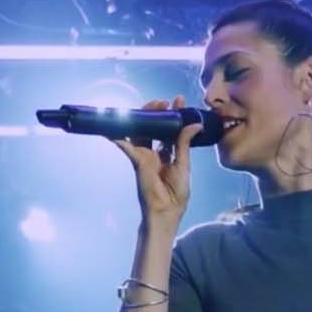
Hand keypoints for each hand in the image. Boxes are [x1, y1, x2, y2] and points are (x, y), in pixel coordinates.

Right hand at [112, 96, 202, 232]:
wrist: (165, 210)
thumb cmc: (177, 192)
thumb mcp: (184, 164)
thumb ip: (185, 143)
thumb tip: (195, 124)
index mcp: (169, 153)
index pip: (170, 130)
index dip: (174, 115)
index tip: (179, 100)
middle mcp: (155, 152)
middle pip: (154, 127)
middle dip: (159, 112)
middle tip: (165, 102)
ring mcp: (144, 155)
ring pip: (141, 131)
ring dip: (145, 116)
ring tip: (154, 105)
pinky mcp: (136, 160)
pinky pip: (126, 145)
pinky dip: (119, 136)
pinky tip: (116, 125)